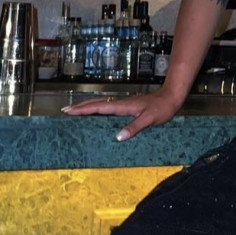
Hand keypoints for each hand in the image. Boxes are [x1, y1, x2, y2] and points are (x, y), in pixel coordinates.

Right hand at [61, 86, 182, 140]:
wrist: (171, 98)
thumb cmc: (162, 108)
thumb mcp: (149, 119)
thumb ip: (134, 127)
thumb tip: (118, 137)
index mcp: (123, 106)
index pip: (98, 107)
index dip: (83, 109)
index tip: (69, 111)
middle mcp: (120, 103)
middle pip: (95, 103)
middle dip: (80, 106)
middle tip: (65, 110)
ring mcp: (123, 104)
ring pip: (100, 104)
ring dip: (87, 106)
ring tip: (74, 110)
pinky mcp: (127, 106)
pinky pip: (107, 108)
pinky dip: (97, 109)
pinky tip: (95, 114)